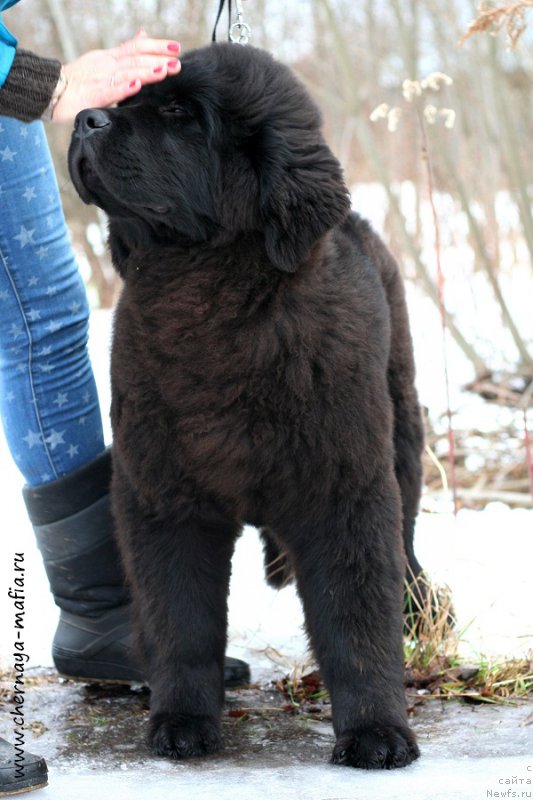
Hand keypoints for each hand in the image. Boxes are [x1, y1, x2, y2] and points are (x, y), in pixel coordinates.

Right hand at [53, 29, 180, 122]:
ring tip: (163, 71)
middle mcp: (107, 65)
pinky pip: (109, 91)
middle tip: (176, 62)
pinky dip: (123, 88)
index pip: (136, 47)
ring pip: (126, 73)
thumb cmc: (80, 79)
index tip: (176, 48)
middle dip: (157, 60)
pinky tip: (135, 86)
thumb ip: (125, 51)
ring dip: (145, 72)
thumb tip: (143, 36)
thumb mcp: (104, 60)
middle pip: (135, 59)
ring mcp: (100, 79)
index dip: (157, 46)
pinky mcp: (92, 95)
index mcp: (111, 58)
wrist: (52, 91)